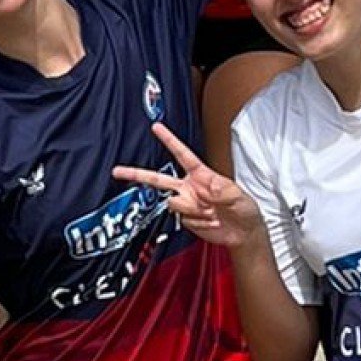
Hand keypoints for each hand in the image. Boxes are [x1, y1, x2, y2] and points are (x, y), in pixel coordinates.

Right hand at [110, 121, 262, 249]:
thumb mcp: (239, 195)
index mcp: (201, 175)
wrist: (242, 234)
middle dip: (136, 174)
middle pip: (157, 179)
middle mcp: (189, 188)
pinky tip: (210, 222)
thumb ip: (223, 189)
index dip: (169, 140)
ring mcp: (186, 204)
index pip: (182, 154)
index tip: (156, 127)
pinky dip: (198, 223)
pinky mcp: (186, 219)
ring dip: (193, 210)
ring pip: (173, 204)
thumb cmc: (244, 209)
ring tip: (212, 213)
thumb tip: (209, 187)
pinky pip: (183, 219)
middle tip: (117, 171)